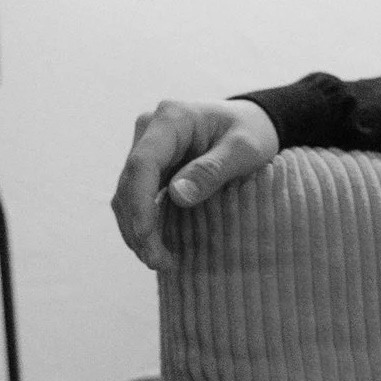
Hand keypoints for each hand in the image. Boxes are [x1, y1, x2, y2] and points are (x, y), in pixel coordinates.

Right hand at [111, 96, 280, 269]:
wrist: (253, 122)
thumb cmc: (252, 132)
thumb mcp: (244, 149)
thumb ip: (212, 170)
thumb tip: (177, 196)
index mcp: (171, 118)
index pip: (143, 163)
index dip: (140, 203)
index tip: (145, 236)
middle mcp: (150, 130)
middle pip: (129, 182)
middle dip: (138, 226)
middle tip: (157, 262)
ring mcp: (147, 147)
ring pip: (127, 194)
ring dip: (136, 230)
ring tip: (157, 261)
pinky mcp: (150, 166)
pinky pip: (137, 197)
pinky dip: (143, 223)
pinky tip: (155, 247)